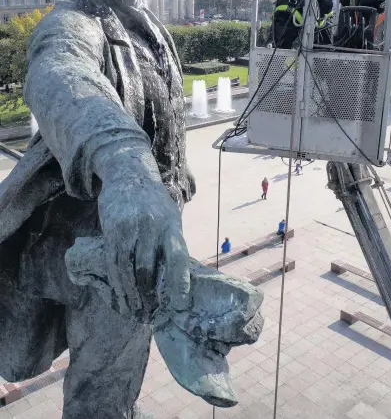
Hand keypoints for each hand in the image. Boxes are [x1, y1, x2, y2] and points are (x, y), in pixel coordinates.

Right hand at [97, 154, 189, 319]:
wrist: (129, 174)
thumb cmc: (154, 203)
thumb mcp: (170, 218)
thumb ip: (171, 244)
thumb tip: (177, 278)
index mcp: (172, 227)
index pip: (178, 258)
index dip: (179, 283)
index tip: (180, 304)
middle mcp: (152, 229)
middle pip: (148, 270)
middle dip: (148, 297)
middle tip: (150, 314)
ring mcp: (131, 229)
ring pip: (128, 270)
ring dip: (130, 295)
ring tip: (134, 311)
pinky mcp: (112, 230)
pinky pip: (113, 263)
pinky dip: (116, 283)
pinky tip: (120, 295)